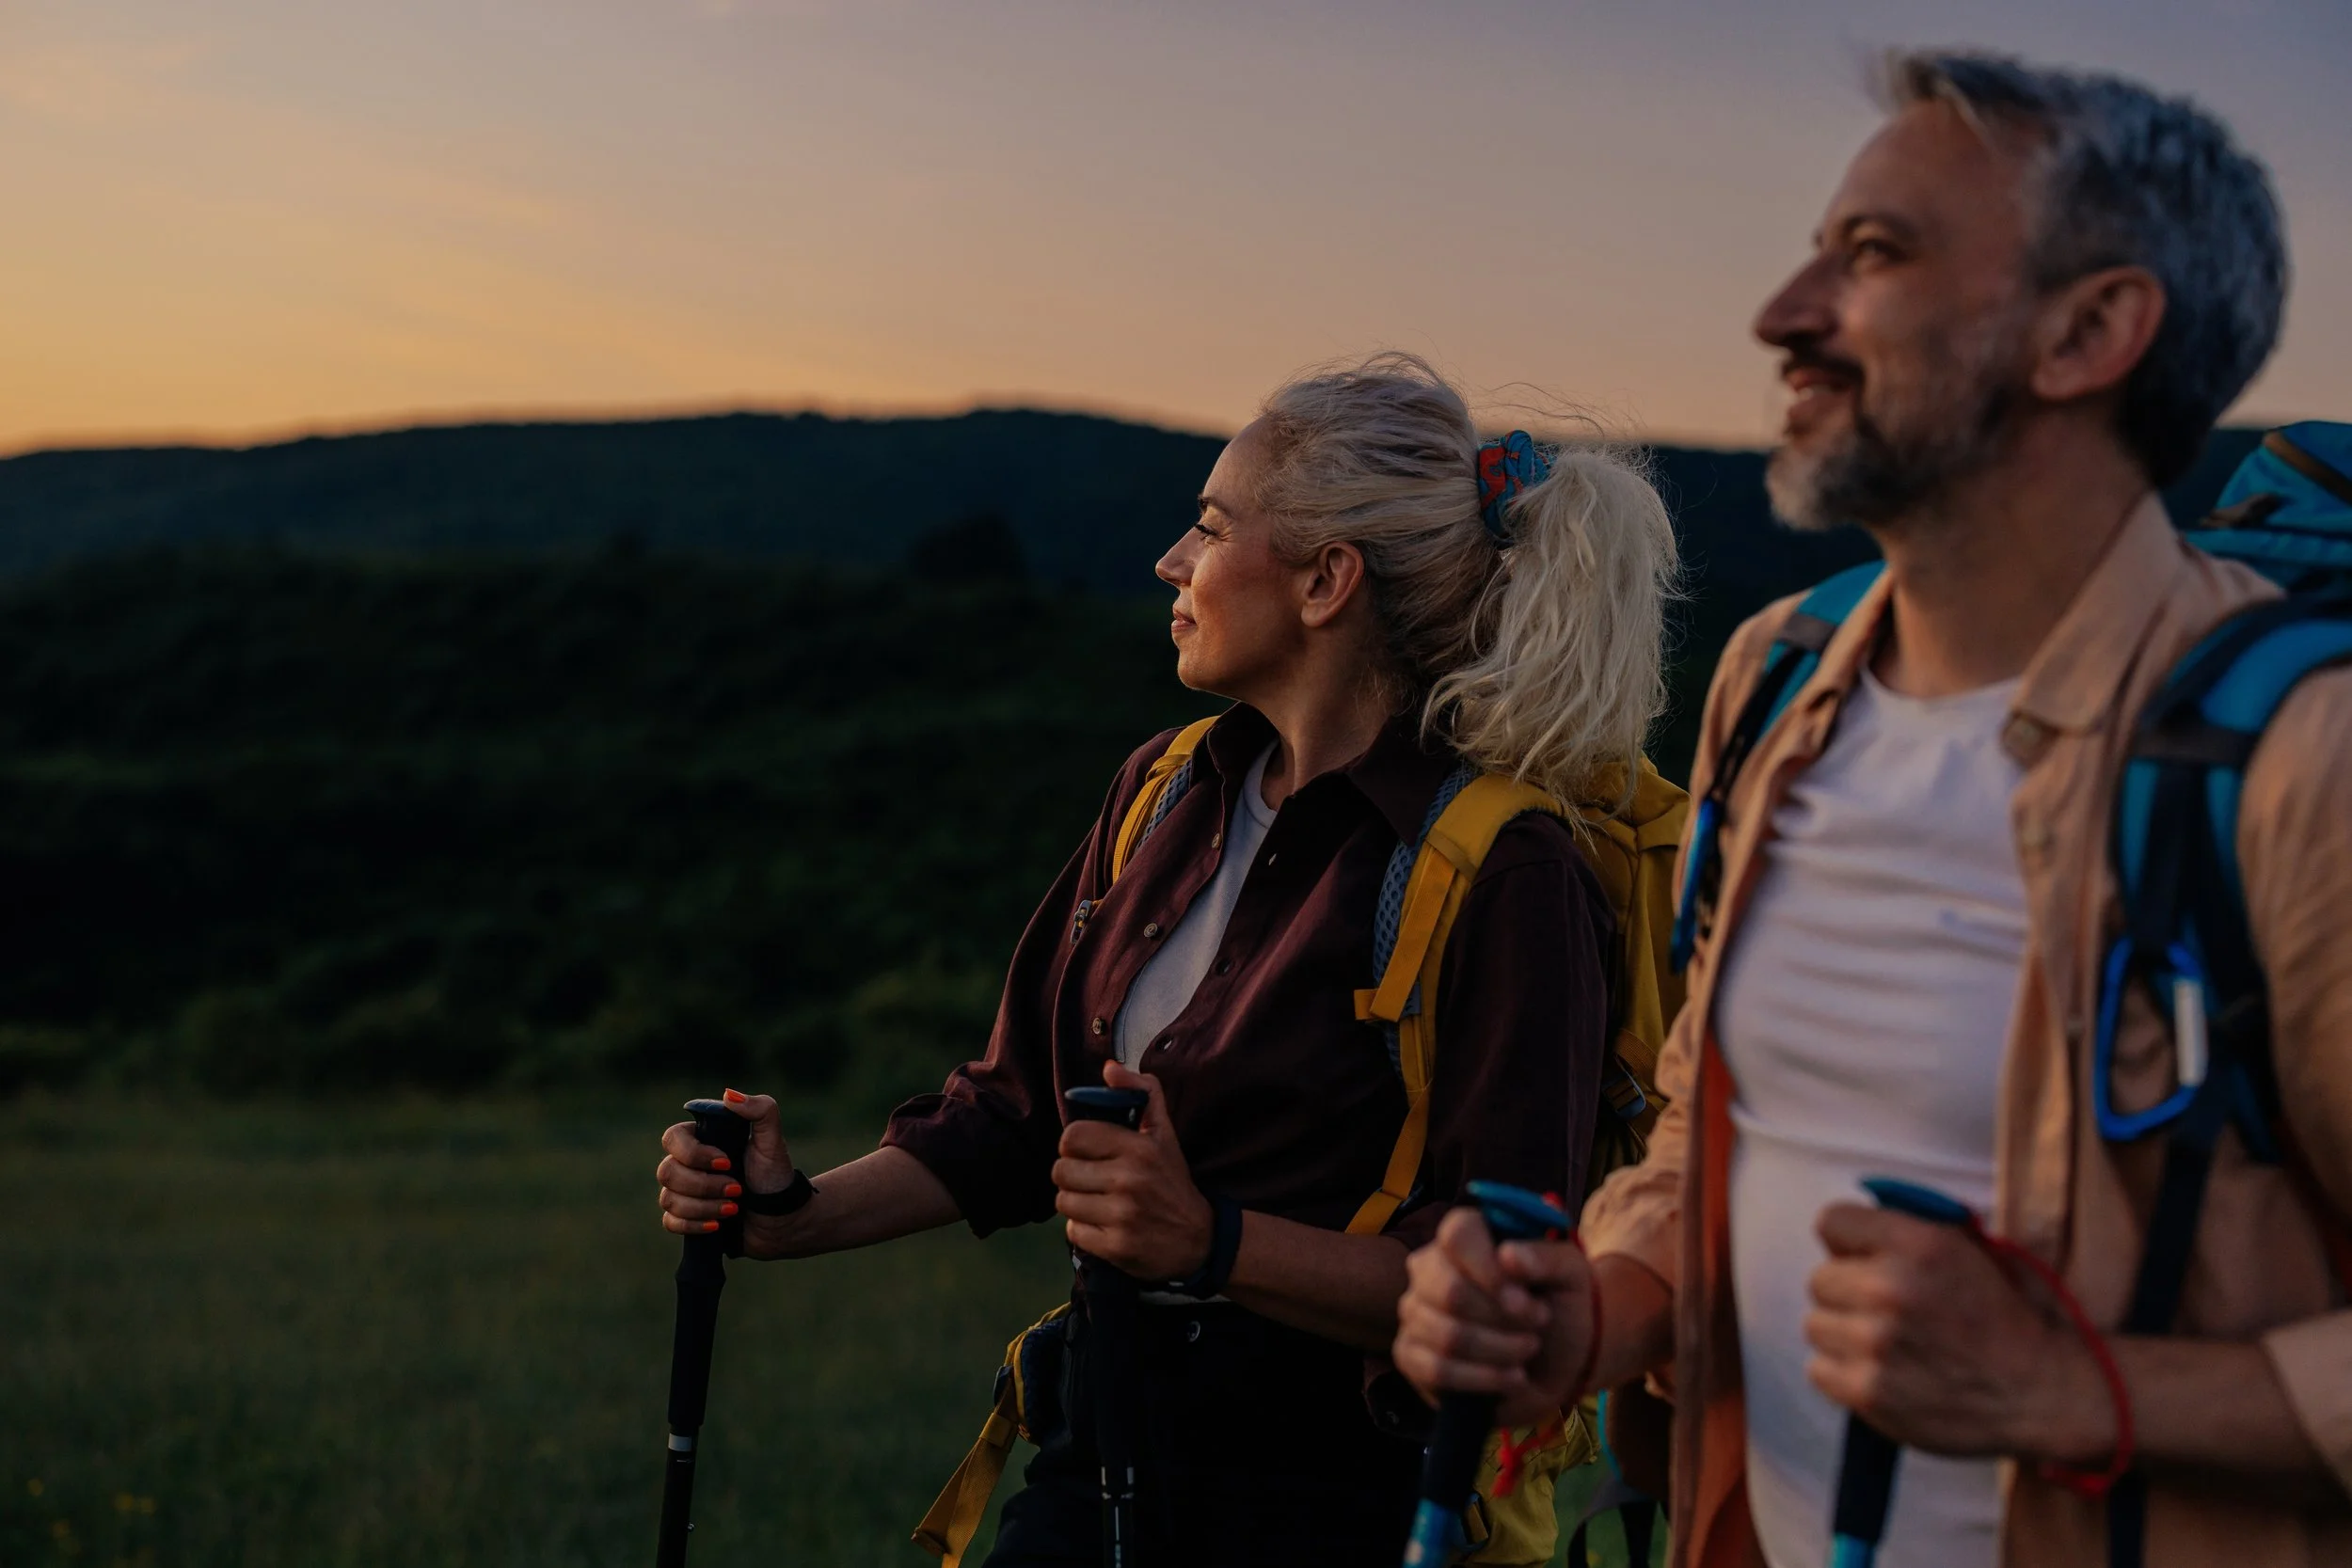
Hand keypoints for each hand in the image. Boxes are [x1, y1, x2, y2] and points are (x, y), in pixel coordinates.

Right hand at [656, 1087, 798, 1259]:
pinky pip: (670, 1222)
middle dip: (704, 1185)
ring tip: (734, 1208)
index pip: (672, 1138)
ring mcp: (683, 1192)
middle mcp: (686, 1164)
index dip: (694, 1154)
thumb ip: (761, 1110)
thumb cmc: (774, 1175)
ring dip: (704, 1207)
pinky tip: (717, 1225)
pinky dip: (693, 1224)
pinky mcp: (686, 1218)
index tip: (727, 1162)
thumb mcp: (772, 1141)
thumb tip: (728, 1095)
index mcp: (701, 1140)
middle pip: (667, 1172)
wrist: (781, 1217)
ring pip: (668, 1199)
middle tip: (737, 1190)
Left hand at [1052, 1061, 1211, 1279]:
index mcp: (1138, 1148)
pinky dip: (1082, 1229)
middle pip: (1061, 1170)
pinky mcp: (1115, 1247)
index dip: (1073, 1144)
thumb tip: (1110, 1068)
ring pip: (1063, 1201)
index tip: (1086, 1153)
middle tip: (1091, 1180)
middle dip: (1072, 1175)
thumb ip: (1142, 1094)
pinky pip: (1072, 1231)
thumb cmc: (1172, 1181)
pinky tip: (1102, 1225)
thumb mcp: (1163, 1134)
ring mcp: (1122, 1216)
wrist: (1200, 1239)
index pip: (1073, 1136)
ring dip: (1075, 1203)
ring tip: (1096, 1202)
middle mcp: (1129, 1180)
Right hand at [1393, 1207, 1598, 1427]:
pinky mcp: (1411, 1355)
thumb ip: (1545, 1258)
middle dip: (1503, 1320)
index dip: (1490, 1269)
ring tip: (1527, 1352)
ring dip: (1501, 1351)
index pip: (1457, 1234)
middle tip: (1536, 1329)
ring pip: (1448, 1336)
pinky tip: (1511, 1378)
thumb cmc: (1561, 1307)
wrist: (1563, 1364)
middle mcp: (1430, 1268)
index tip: (1526, 1301)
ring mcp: (1415, 1312)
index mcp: (1465, 1237)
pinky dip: (1483, 1380)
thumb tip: (1507, 1255)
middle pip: (1451, 1291)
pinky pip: (1435, 1370)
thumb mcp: (1571, 1275)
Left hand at [1805, 1203, 2114, 1464]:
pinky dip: (1844, 1375)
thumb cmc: (2006, 1317)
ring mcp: (1875, 1343)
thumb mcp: (1972, 1249)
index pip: (1832, 1222)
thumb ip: (1909, 1230)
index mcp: (1917, 1243)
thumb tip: (1851, 1230)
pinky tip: (1884, 1375)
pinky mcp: (1868, 1391)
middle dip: (1848, 1293)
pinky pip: (1819, 1370)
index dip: (1850, 1243)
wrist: (2042, 1392)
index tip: (1866, 1259)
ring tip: (1890, 1347)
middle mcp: (1889, 1288)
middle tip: (1887, 1312)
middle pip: (1819, 1279)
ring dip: (1845, 1335)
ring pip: (1816, 1326)